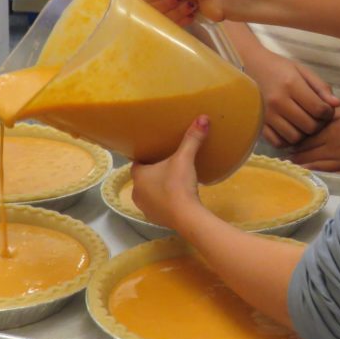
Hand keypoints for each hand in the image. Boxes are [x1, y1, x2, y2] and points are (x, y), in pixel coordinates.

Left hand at [130, 115, 211, 232]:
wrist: (186, 216)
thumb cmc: (178, 184)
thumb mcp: (185, 158)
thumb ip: (192, 138)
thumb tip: (203, 118)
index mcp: (138, 176)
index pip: (137, 163)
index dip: (146, 158)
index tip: (157, 154)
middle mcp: (136, 192)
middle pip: (143, 178)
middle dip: (153, 173)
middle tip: (169, 166)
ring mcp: (144, 208)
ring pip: (149, 193)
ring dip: (157, 189)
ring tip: (173, 182)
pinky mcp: (154, 219)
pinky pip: (157, 206)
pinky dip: (164, 202)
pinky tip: (175, 198)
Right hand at [237, 43, 339, 146]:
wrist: (249, 66)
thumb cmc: (279, 68)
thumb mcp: (302, 70)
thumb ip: (321, 86)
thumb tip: (337, 104)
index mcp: (291, 85)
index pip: (319, 109)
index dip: (328, 113)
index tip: (326, 110)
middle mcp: (278, 101)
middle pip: (309, 126)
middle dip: (317, 125)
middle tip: (315, 118)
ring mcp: (267, 115)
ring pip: (295, 137)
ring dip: (303, 134)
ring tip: (302, 124)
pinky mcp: (258, 124)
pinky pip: (278, 142)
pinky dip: (287, 140)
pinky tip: (289, 129)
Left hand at [290, 104, 339, 174]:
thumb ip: (325, 117)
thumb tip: (308, 122)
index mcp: (332, 132)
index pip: (306, 141)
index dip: (295, 144)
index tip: (287, 146)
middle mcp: (335, 148)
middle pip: (309, 155)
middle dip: (297, 157)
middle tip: (286, 160)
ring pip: (318, 167)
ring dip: (305, 168)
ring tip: (295, 170)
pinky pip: (333, 176)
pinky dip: (322, 176)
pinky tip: (314, 177)